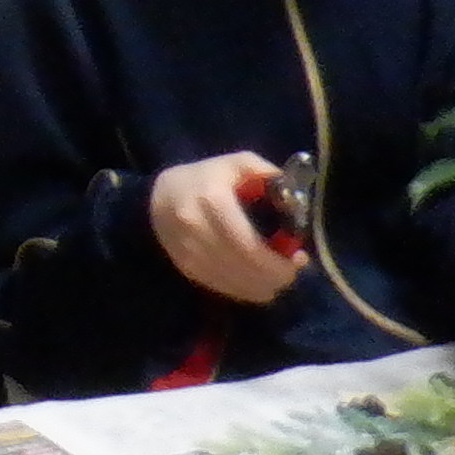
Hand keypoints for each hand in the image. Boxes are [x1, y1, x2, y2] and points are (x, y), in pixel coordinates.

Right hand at [152, 154, 307, 307]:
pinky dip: (244, 290)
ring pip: (233, 283)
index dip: (275, 260)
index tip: (298, 260)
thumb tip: (296, 195)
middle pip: (242, 267)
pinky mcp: (186, 269)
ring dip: (261, 287)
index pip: (247, 244)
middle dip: (274, 277)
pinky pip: (222, 288)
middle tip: (291, 272)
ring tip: (277, 278)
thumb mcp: (235, 164)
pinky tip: (257, 282)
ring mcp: (188, 253)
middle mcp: (197, 229)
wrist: (156, 199)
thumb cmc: (203, 178)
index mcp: (212, 200)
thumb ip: (266, 173)